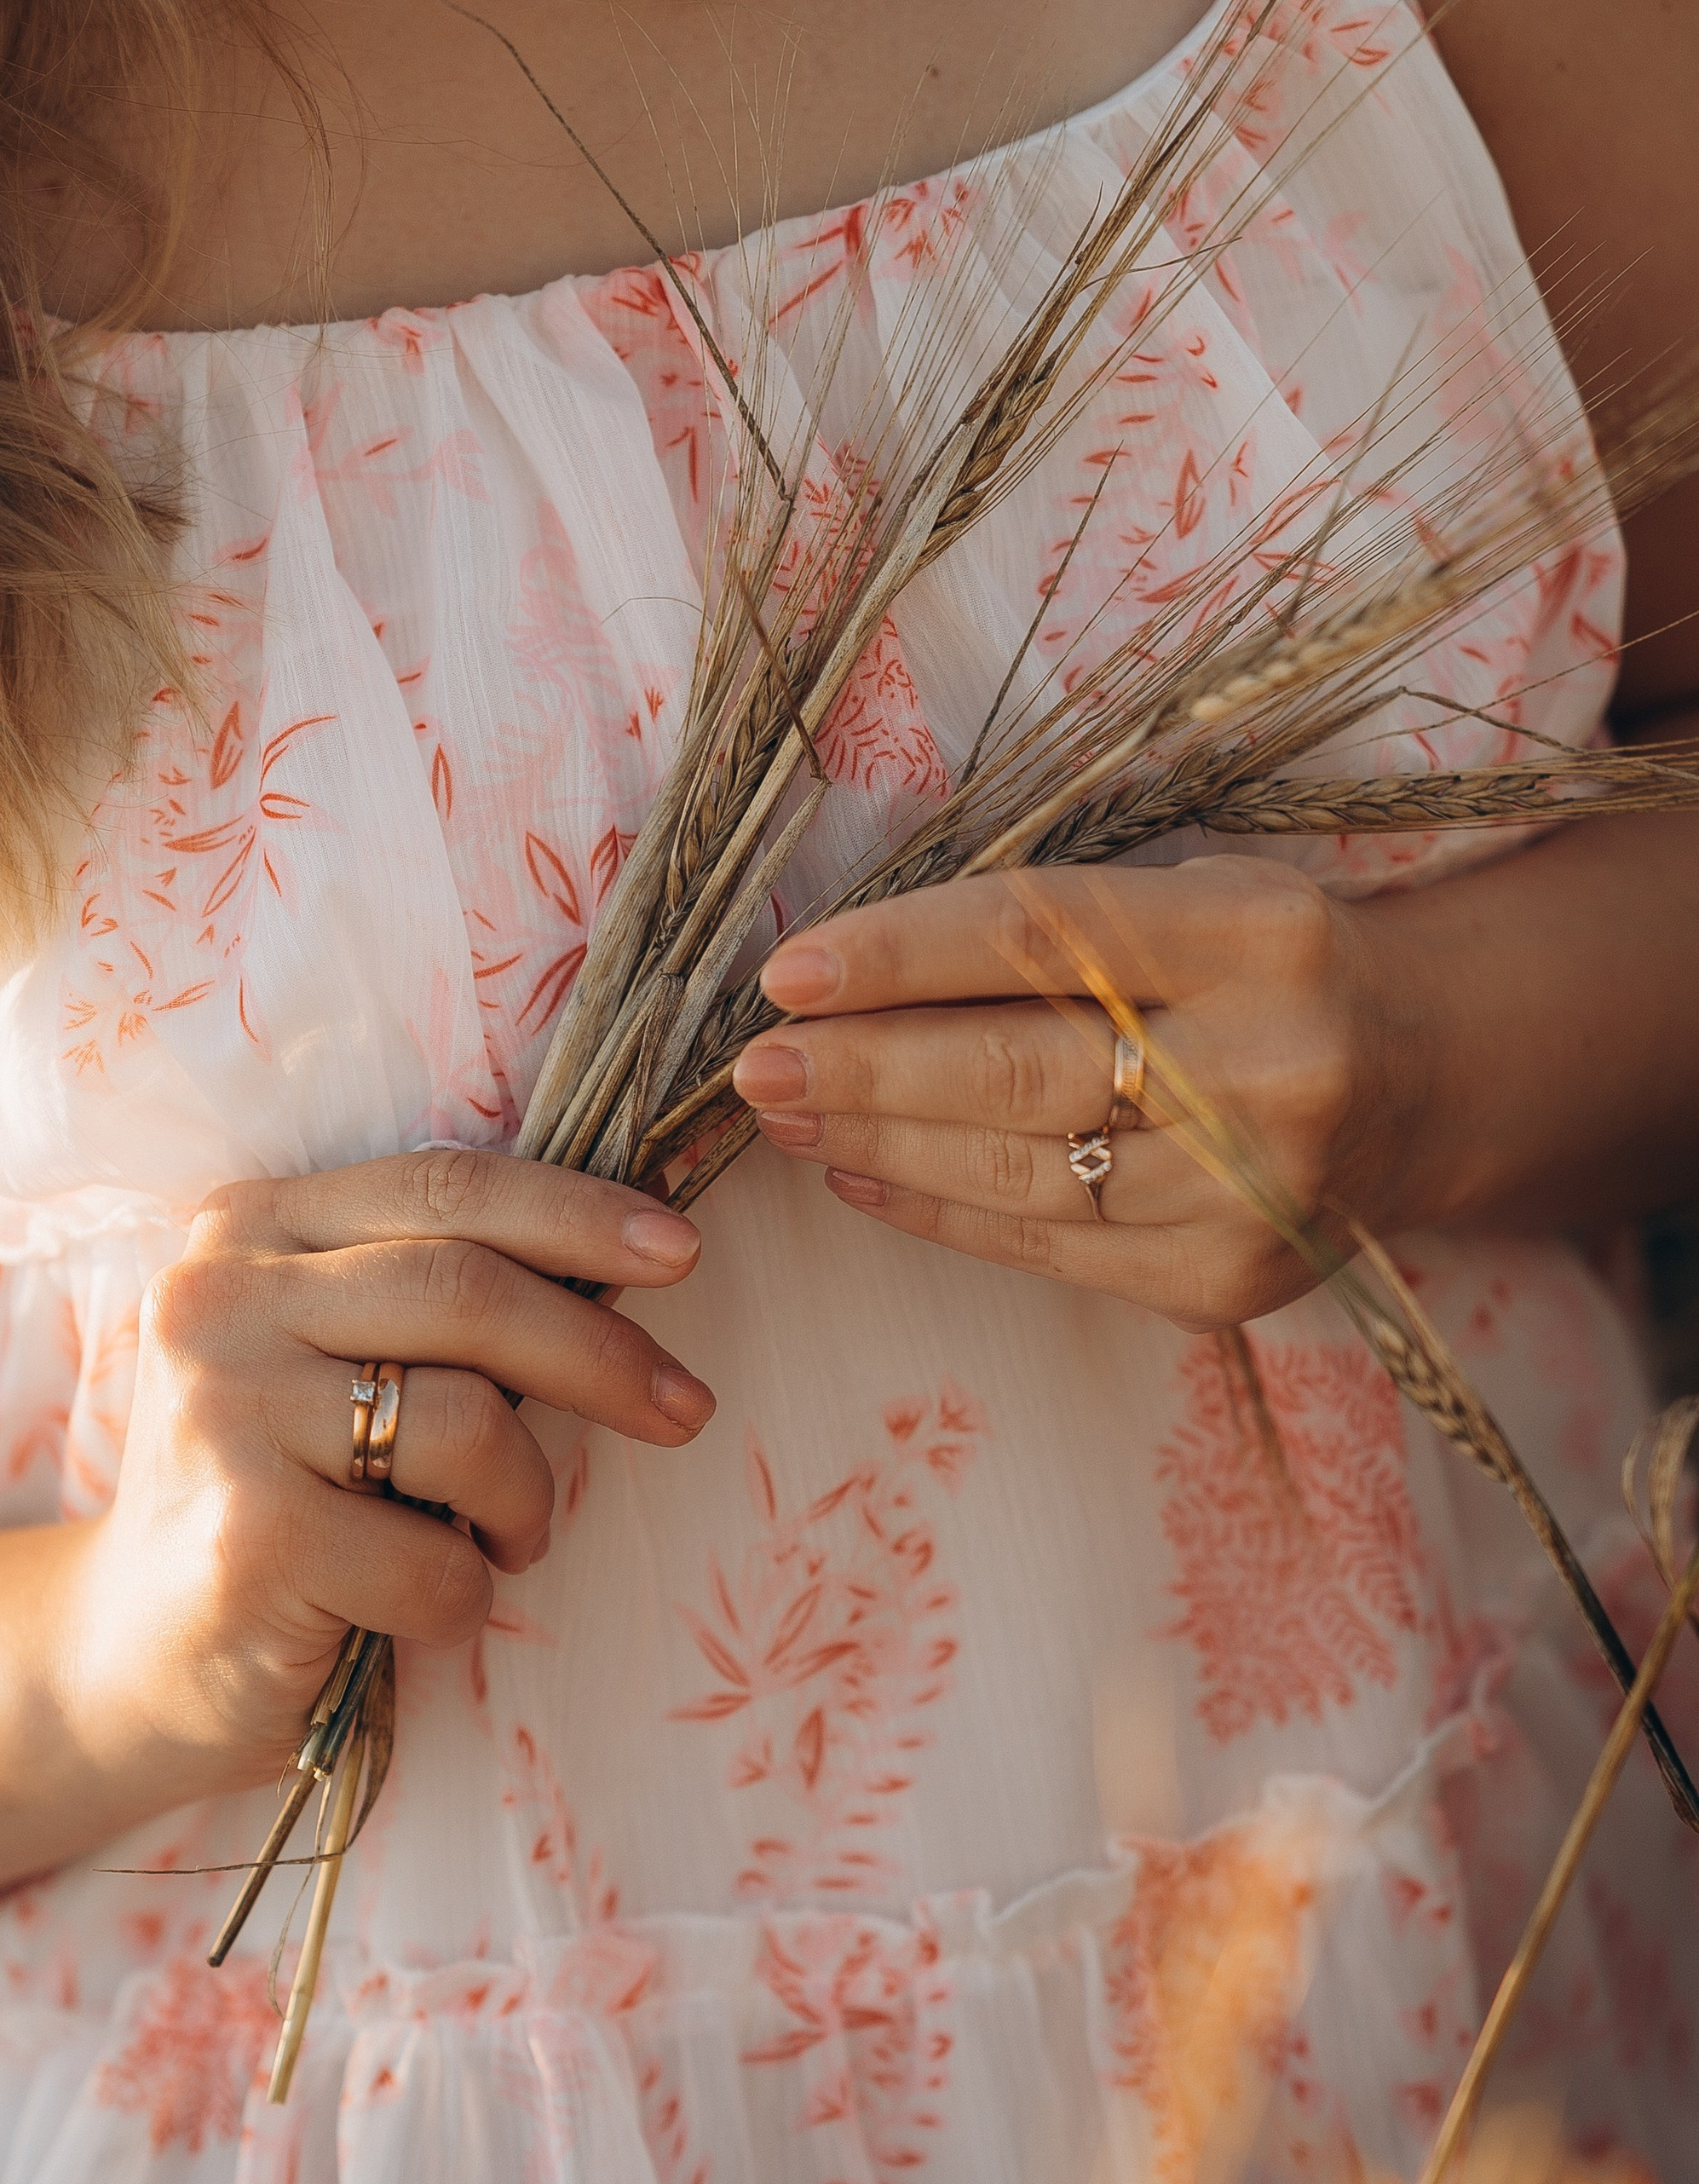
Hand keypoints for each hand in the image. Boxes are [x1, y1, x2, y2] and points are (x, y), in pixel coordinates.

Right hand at [59, 1151, 711, 1798]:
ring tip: (505, 1538)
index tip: (682, 1251)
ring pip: (470, 1425)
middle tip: (685, 1408)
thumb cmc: (279, 1495)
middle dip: (603, 1352)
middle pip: (467, 1290)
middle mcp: (217, 1301)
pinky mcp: (249, 1540)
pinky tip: (423, 1603)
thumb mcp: (334, 1359)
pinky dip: (467, 1597)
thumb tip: (632, 1255)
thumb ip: (435, 1297)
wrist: (133, 1655)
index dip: (576, 1212)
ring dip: (528, 1501)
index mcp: (249, 1229)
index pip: (442, 1186)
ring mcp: (222, 1418)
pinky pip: (437, 1564)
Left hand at [732, 857, 1426, 1330]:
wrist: (1427, 1077)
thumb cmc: (1263, 966)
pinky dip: (937, 1212)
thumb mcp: (1190, 902)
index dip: (900, 956)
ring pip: (1019, 1178)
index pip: (1042, 939)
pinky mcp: (1225, 1281)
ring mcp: (1252, 1192)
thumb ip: (1050, 931)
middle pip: (1019, 1074)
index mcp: (1260, 934)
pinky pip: (1046, 1249)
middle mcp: (1271, 1067)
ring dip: (878, 1146)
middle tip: (756, 1065)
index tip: (787, 974)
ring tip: (788, 1115)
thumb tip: (842, 973)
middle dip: (866, 1071)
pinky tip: (861, 1175)